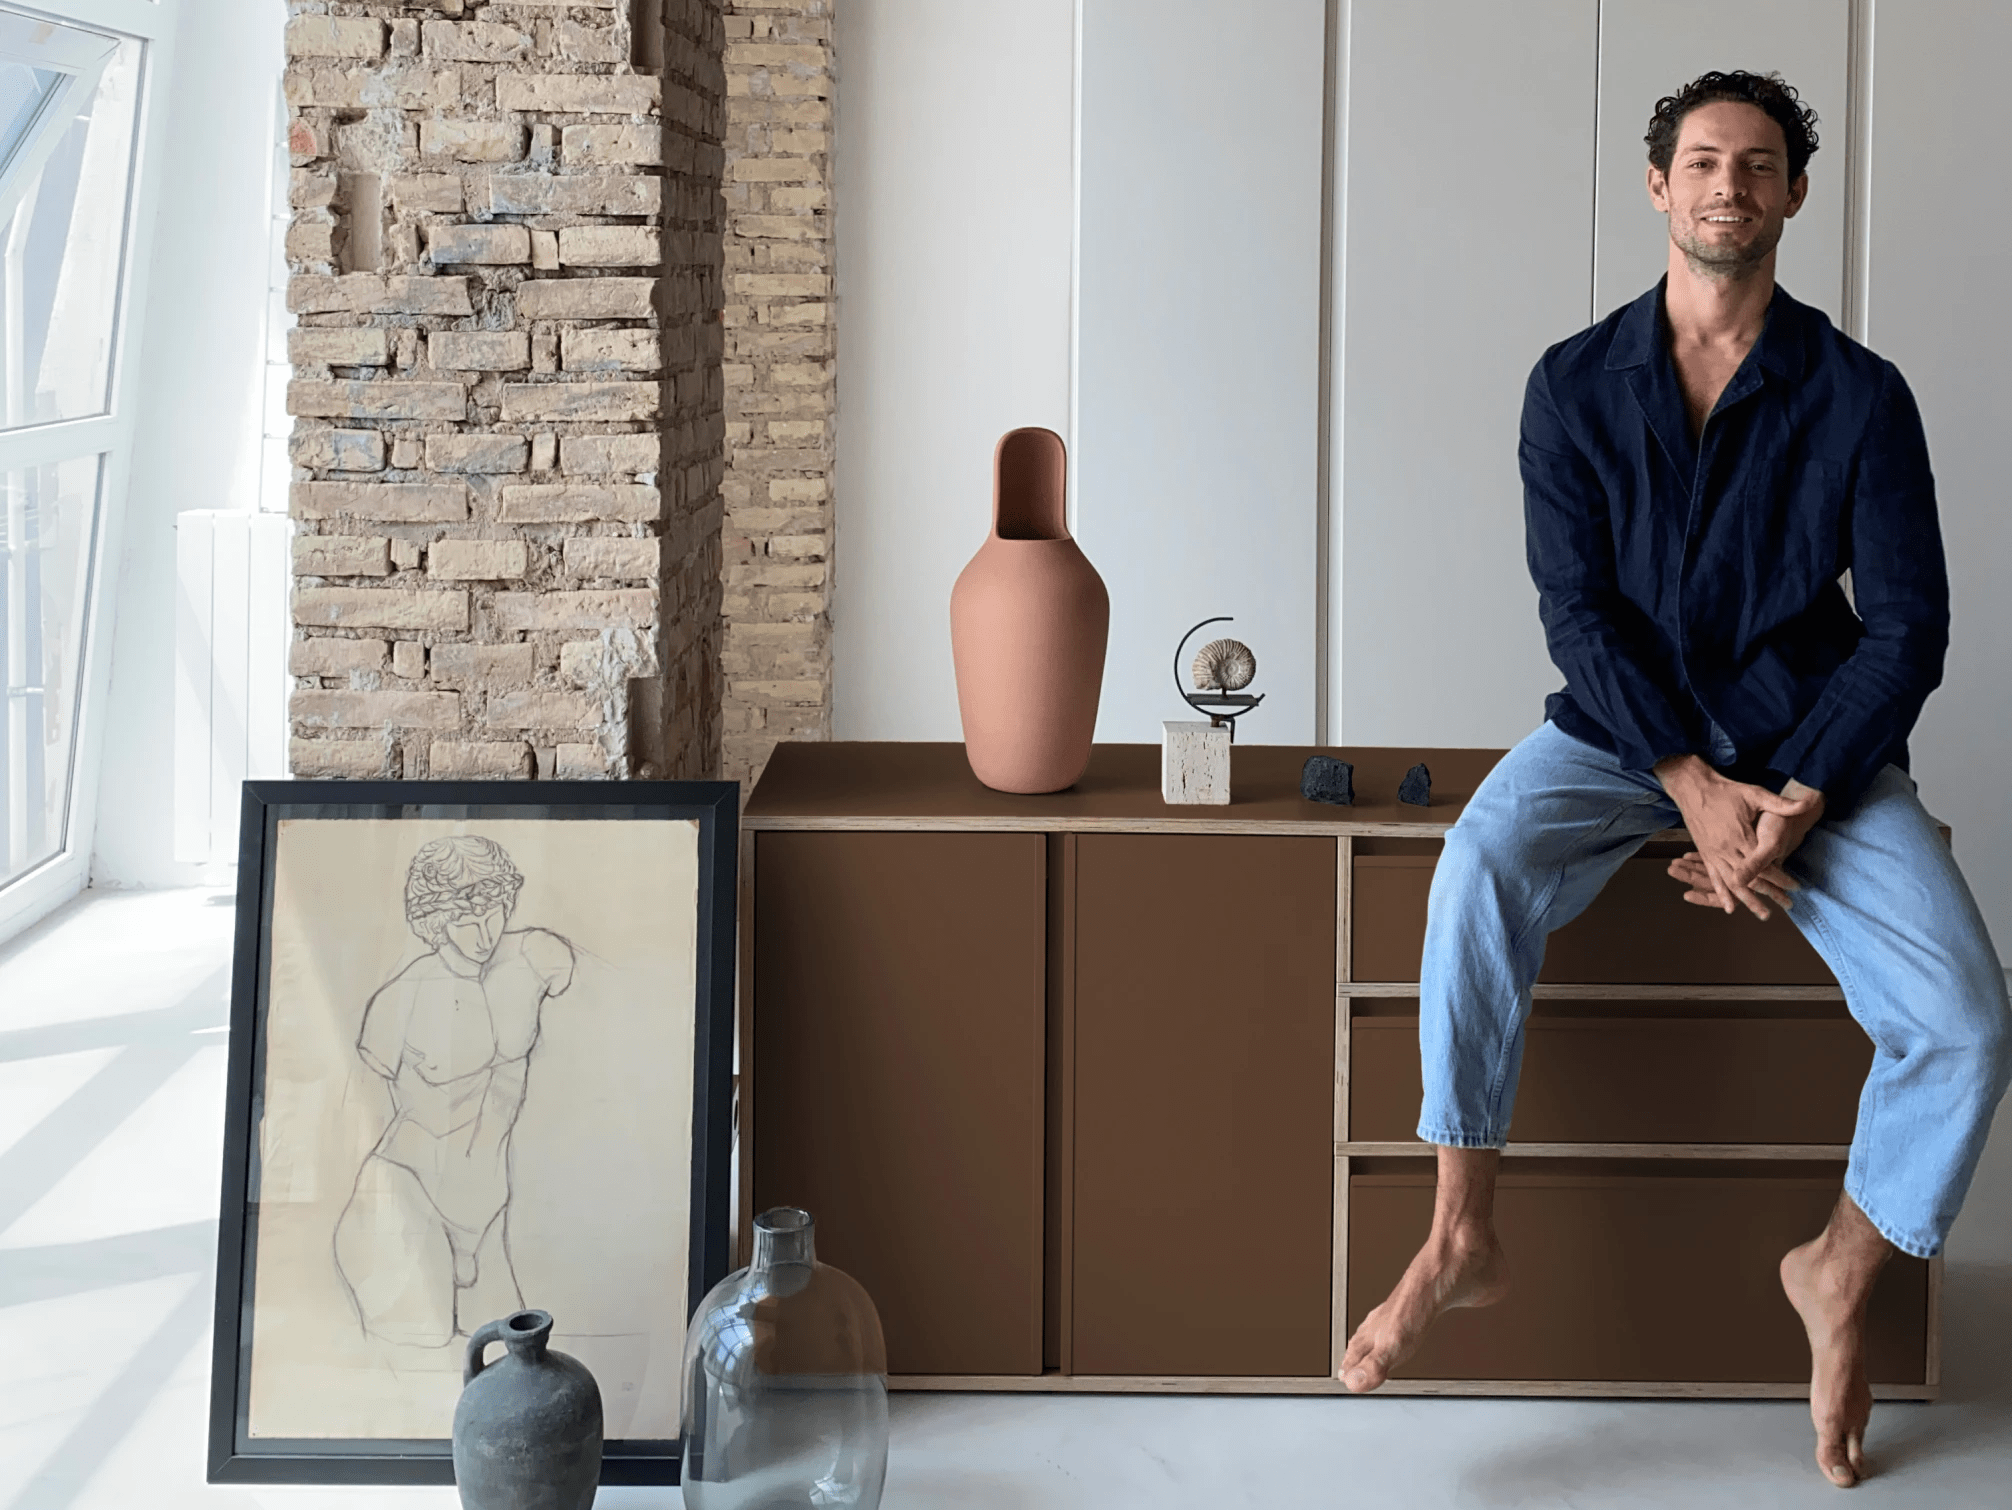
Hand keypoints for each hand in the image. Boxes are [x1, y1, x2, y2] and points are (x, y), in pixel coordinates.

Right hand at [1653, 756, 1823, 920]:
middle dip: (1770, 893)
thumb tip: (1806, 803)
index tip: (1795, 887)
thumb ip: (1780, 803)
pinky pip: (1714, 878)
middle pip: (1750, 878)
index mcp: (1741, 836)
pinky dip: (1722, 894)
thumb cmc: (1725, 791)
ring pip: (1733, 883)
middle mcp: (1726, 849)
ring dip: (1748, 899)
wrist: (1693, 788)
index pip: (1765, 864)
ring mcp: (1714, 853)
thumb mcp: (1754, 794)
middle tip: (1787, 905)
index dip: (1781, 877)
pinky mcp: (1706, 854)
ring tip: (1763, 913)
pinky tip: (1729, 907)